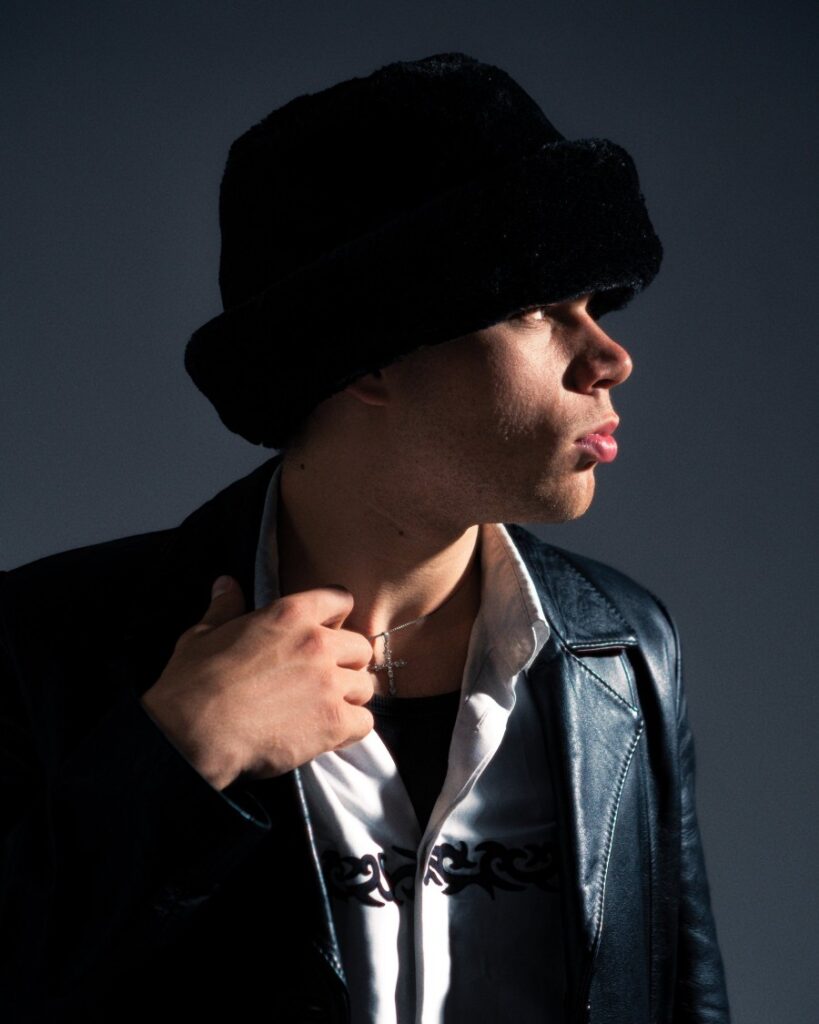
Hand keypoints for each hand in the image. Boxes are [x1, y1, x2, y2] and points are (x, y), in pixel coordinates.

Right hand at [139, 576, 374, 789]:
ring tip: (324, 708)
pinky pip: (364, 722)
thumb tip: (227, 583)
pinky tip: (326, 733)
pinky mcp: (334, 722)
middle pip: (360, 646)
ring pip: (366, 685)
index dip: (337, 616)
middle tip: (324, 678)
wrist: (193, 734)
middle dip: (346, 662)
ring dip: (349, 696)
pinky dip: (350, 728)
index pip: (340, 599)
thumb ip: (225, 607)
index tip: (328, 631)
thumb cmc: (193, 683)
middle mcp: (318, 644)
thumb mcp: (203, 634)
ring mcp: (329, 683)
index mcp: (290, 614)